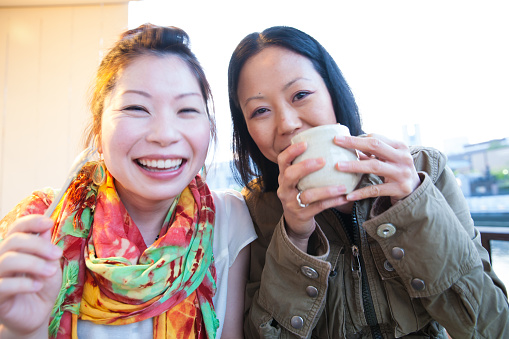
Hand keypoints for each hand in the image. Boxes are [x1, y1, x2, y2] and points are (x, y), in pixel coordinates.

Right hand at [0, 215, 61, 337]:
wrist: (38, 314)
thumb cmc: (42, 287)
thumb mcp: (50, 264)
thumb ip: (46, 248)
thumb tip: (46, 226)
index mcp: (15, 249)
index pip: (16, 228)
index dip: (31, 222)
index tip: (49, 222)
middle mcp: (2, 259)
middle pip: (13, 241)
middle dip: (39, 245)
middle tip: (57, 254)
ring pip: (8, 260)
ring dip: (34, 263)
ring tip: (51, 272)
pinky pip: (4, 285)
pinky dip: (24, 284)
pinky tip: (38, 286)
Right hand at [276, 142, 350, 250]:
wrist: (296, 220)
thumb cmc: (302, 192)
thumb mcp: (299, 180)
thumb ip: (308, 164)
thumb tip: (332, 139)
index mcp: (284, 176)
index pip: (282, 160)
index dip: (292, 151)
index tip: (305, 143)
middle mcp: (284, 189)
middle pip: (289, 175)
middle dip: (305, 166)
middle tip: (323, 160)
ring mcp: (291, 203)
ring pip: (308, 195)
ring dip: (327, 190)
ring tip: (342, 186)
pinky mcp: (301, 215)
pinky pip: (318, 207)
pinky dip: (333, 202)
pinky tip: (344, 197)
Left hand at [334, 133, 420, 204]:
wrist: (415, 190)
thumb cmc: (396, 169)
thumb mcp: (388, 158)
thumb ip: (371, 152)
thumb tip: (346, 142)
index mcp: (400, 146)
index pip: (376, 138)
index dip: (357, 138)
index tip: (338, 138)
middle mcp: (403, 157)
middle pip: (375, 146)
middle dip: (354, 143)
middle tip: (336, 141)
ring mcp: (403, 173)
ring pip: (374, 166)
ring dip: (354, 165)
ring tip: (337, 166)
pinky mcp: (400, 189)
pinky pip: (376, 190)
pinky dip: (361, 192)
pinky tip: (348, 195)